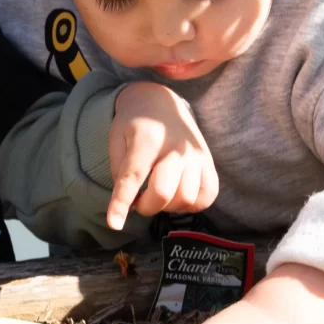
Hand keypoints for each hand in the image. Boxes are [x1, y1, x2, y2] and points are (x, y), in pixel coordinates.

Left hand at [107, 81, 217, 229]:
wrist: (161, 100)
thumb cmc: (134, 123)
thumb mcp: (116, 139)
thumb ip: (119, 171)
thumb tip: (129, 204)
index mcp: (147, 139)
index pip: (133, 177)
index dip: (121, 204)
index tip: (114, 223)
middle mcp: (176, 147)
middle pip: (164, 193)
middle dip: (146, 207)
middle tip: (139, 200)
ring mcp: (196, 155)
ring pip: (186, 199)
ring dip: (168, 207)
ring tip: (158, 195)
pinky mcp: (209, 162)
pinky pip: (208, 196)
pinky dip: (191, 205)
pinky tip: (178, 196)